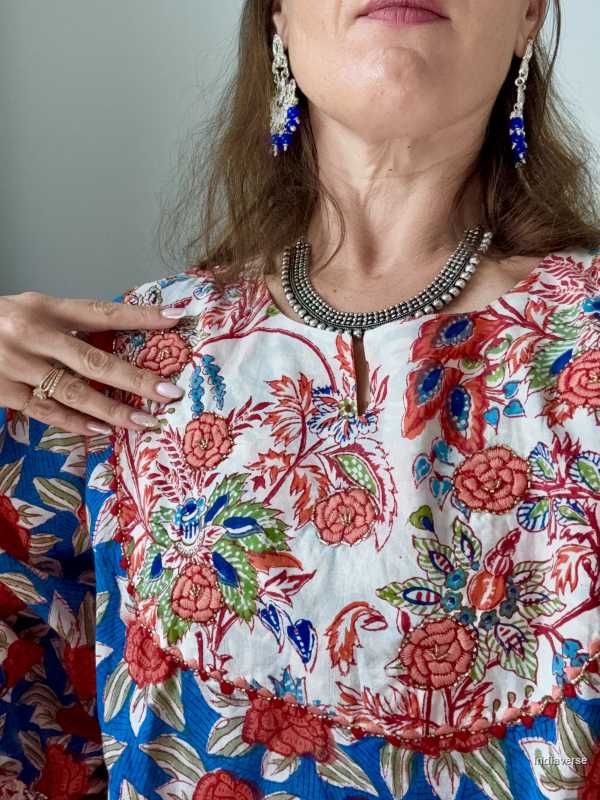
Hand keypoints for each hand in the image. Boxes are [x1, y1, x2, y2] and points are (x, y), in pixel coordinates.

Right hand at [0, 291, 188, 435]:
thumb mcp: (31, 311)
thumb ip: (69, 325)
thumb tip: (121, 338)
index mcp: (44, 307)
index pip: (102, 312)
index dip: (140, 316)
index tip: (176, 318)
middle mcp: (31, 333)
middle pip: (93, 359)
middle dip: (134, 378)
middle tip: (168, 393)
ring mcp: (16, 365)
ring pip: (73, 392)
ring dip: (112, 409)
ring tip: (143, 422)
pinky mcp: (2, 391)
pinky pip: (46, 411)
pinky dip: (76, 423)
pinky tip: (102, 430)